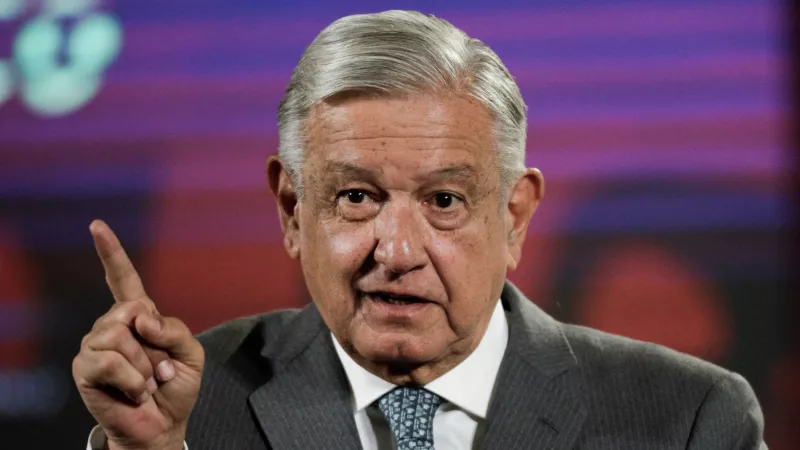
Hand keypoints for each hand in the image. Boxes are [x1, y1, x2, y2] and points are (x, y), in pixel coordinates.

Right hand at [72, 220, 203, 449]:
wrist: (162, 425)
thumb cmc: (176, 388)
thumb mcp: (191, 353)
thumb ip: (175, 329)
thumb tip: (140, 319)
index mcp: (139, 317)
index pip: (123, 279)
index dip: (111, 253)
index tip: (97, 225)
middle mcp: (112, 326)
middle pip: (132, 309)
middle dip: (155, 344)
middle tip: (159, 369)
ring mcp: (96, 345)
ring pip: (122, 337)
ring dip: (145, 366)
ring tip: (146, 382)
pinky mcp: (85, 367)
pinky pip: (111, 361)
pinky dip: (133, 380)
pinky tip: (134, 391)